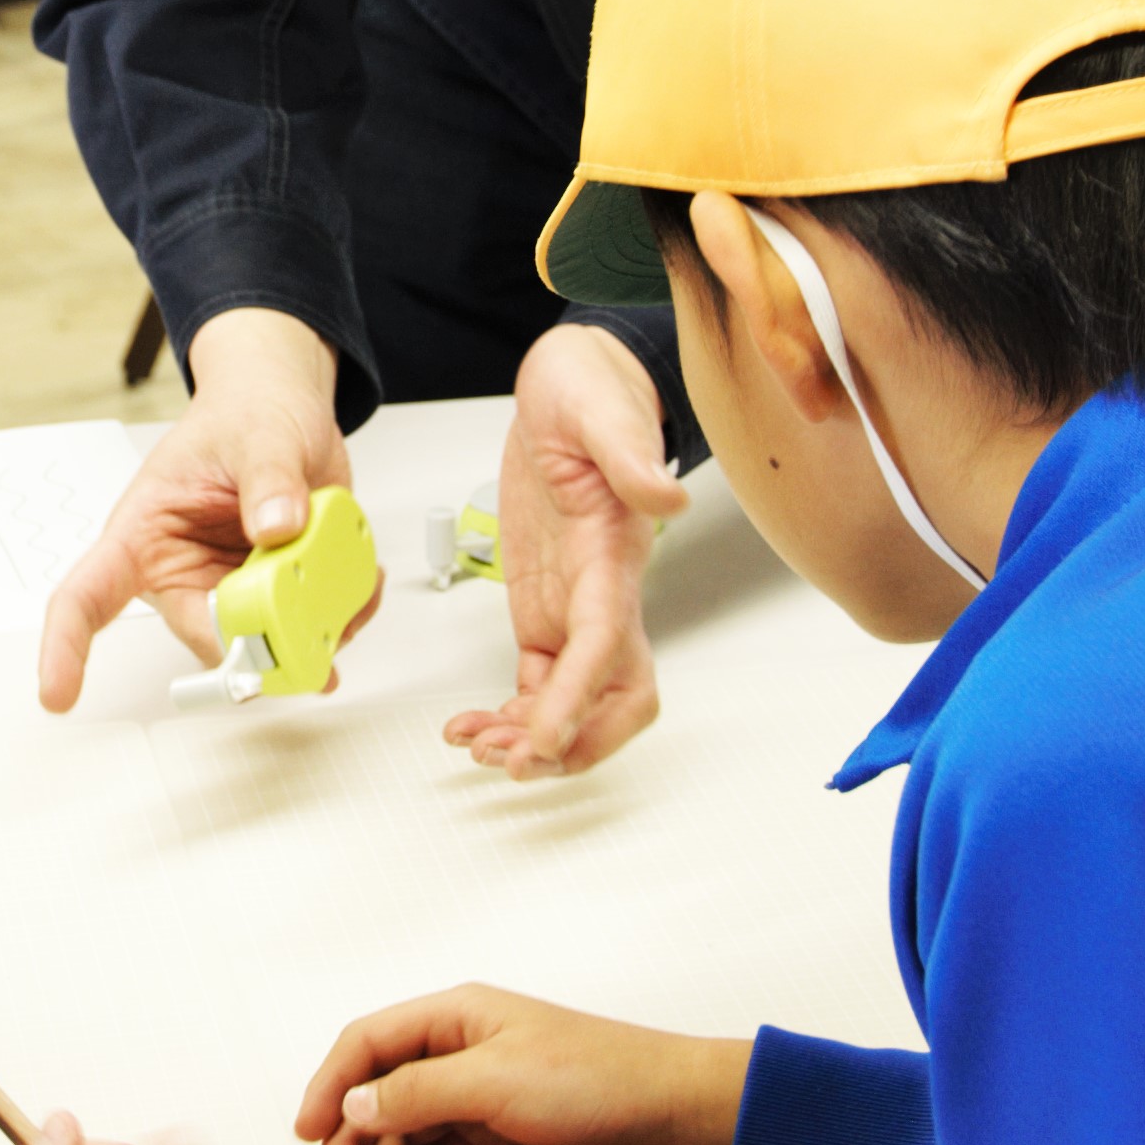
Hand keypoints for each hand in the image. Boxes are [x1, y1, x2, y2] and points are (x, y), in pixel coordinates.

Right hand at [39, 308, 371, 707]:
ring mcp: (233, 588)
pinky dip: (343, 614)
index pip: (87, 596)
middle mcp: (184, 573)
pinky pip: (308, 626)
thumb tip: (277, 525)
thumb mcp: (260, 435)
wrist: (282, 406)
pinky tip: (359, 583)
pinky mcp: (277, 593)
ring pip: (266, 641)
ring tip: (350, 582)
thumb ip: (270, 478)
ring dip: (314, 627)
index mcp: (144, 534)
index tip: (59, 693)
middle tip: (304, 638)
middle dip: (257, 645)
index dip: (66, 649)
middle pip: (207, 636)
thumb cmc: (246, 413)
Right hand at [295, 983, 749, 1144]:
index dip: (330, 1084)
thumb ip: (421, 1091)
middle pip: (377, 1091)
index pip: (368, 1043)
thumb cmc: (600, 1079)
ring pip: (401, 1128)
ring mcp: (478, 1096)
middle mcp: (461, 1051)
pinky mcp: (496, 1138)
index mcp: (458, 1016)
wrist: (670, 1119)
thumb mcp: (500, 1079)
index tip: (308, 1132)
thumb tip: (357, 1104)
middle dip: (350, 1137)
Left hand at [448, 325, 687, 777]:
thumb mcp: (600, 412)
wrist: (572, 383)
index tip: (543, 738)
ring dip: (535, 740)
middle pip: (616, 699)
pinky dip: (515, 715)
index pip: (606, 645)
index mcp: (614, 554)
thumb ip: (628, 454)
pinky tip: (478, 723)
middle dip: (573, 743)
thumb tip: (666, 496)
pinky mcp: (549, 605)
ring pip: (575, 702)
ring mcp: (578, 605)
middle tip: (511, 761)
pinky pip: (541, 681)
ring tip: (478, 746)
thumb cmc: (589, 393)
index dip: (578, 700)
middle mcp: (603, 592)